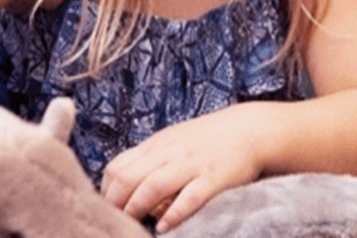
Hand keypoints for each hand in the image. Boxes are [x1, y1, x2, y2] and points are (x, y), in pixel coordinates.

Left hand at [100, 107, 267, 232]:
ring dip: (137, 208)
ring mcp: (191, 164)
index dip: (106, 192)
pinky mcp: (214, 178)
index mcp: (156, 145)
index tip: (106, 210)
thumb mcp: (172, 144)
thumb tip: (126, 192)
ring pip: (153, 185)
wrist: (250, 129)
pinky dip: (174, 213)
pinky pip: (190, 197)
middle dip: (115, 204)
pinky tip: (164, 227)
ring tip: (131, 226)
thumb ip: (149, 163)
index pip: (117, 167)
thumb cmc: (207, 141)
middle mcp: (169, 152)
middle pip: (128, 177)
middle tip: (112, 224)